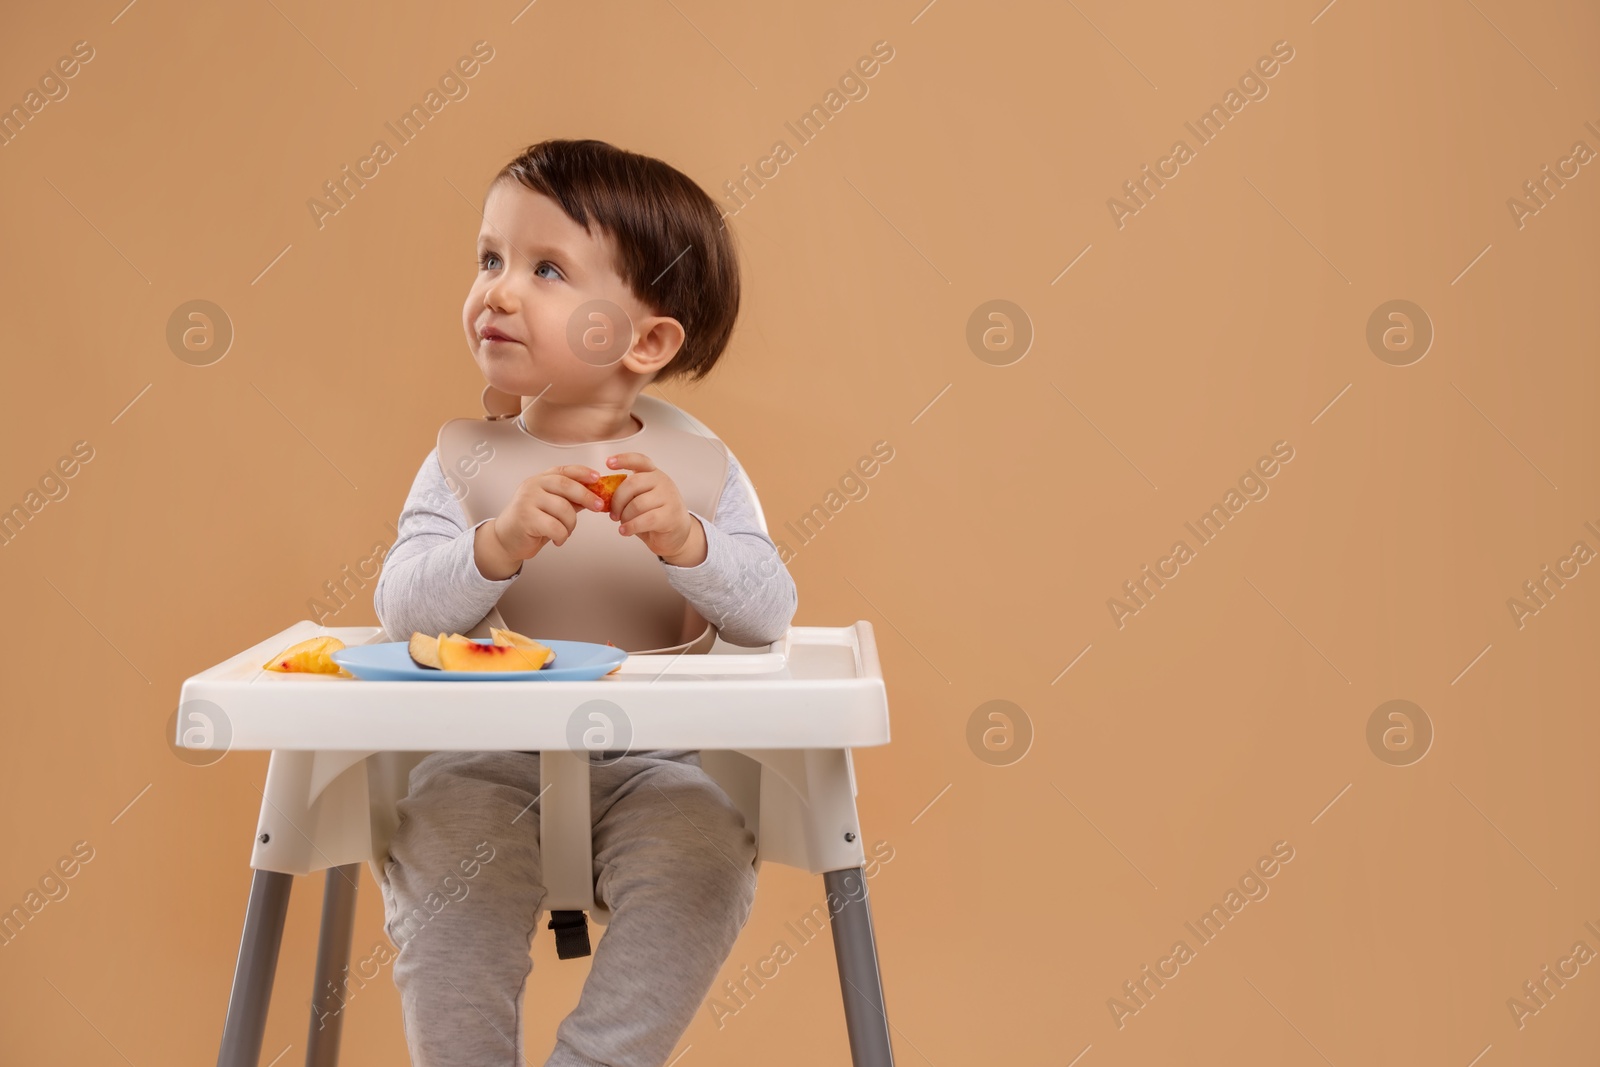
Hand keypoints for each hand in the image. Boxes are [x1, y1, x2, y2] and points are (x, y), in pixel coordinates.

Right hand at [474, 463, 609, 579]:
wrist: (506, 539)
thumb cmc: (531, 522)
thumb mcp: (552, 507)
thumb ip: (569, 499)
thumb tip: (595, 495)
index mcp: (541, 480)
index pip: (564, 470)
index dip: (583, 472)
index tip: (598, 477)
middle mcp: (533, 485)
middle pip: (567, 486)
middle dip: (587, 496)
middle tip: (598, 506)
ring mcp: (528, 500)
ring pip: (564, 509)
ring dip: (571, 524)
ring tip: (565, 532)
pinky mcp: (526, 517)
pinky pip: (555, 527)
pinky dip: (562, 536)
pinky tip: (557, 539)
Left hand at [604, 452, 705, 565]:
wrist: (677, 534)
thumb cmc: (654, 515)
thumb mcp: (641, 499)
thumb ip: (628, 494)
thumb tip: (604, 496)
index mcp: (653, 474)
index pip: (639, 460)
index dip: (623, 459)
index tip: (608, 463)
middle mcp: (662, 481)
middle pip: (632, 483)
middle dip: (617, 501)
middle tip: (613, 514)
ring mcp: (669, 497)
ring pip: (637, 504)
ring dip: (625, 517)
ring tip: (623, 525)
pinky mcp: (671, 515)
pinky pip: (645, 520)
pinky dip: (631, 527)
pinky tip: (625, 531)